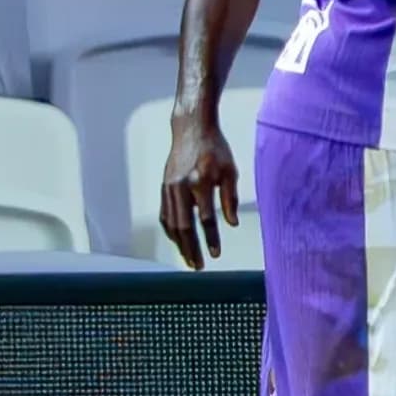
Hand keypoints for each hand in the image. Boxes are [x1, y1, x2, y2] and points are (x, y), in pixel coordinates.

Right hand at [160, 117, 239, 270]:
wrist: (192, 129)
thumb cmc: (216, 149)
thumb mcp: (230, 170)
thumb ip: (230, 198)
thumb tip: (231, 224)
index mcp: (201, 182)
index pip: (205, 219)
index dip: (211, 239)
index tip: (216, 254)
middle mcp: (181, 187)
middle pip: (184, 226)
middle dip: (191, 249)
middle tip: (198, 266)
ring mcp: (169, 188)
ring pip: (171, 223)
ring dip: (179, 244)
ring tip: (189, 259)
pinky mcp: (164, 187)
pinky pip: (165, 215)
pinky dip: (171, 231)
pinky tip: (178, 241)